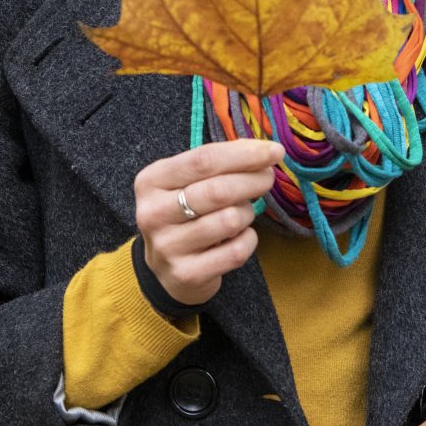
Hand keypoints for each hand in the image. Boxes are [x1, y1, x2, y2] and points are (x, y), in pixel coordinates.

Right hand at [134, 138, 284, 304]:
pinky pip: (236, 251)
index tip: (274, 151)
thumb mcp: (187, 183)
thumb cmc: (184, 215)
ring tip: (242, 214)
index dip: (244, 154)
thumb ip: (219, 165)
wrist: (165, 270)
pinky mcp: (186, 274)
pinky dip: (248, 240)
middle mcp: (153, 213)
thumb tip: (266, 153)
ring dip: (247, 214)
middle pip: (218, 190)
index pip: (203, 160)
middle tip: (268, 178)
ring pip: (230, 221)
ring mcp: (167, 247)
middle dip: (253, 181)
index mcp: (151, 181)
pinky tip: (240, 237)